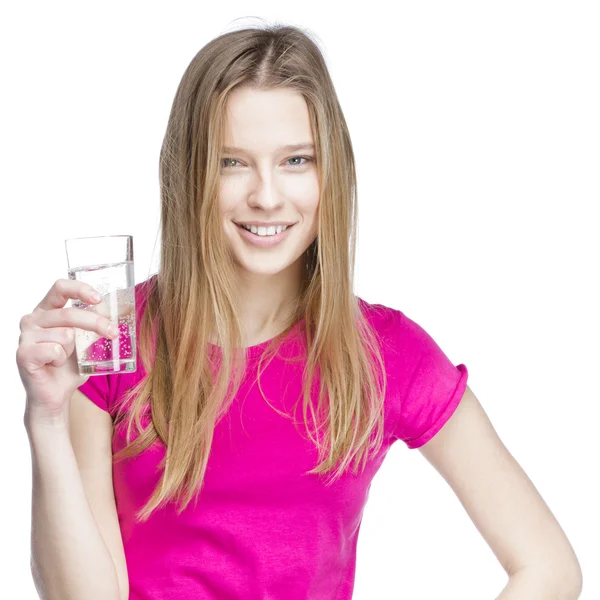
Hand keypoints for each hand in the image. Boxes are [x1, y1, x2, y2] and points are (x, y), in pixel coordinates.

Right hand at [16, 278, 119, 423]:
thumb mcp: (87, 340)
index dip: (80, 290)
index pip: (61, 288)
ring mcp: (25, 336)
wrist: (55, 394)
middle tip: (113, 333)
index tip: (98, 299)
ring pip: (65, 334)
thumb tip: (122, 310)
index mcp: (47, 310)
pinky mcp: (24, 353)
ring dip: (73, 350)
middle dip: (96, 323)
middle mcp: (33, 319)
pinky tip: (54, 364)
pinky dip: (61, 359)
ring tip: (64, 358)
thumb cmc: (70, 365)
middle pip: (69, 313)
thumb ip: (96, 325)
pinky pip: (55, 350)